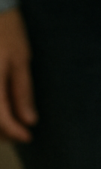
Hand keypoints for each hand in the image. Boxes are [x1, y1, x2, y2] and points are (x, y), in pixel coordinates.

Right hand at [0, 8, 36, 141]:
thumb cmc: (8, 32)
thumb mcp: (21, 59)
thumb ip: (23, 91)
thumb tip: (29, 120)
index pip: (0, 117)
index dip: (14, 131)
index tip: (28, 136)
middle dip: (3, 132)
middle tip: (22, 130)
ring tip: (13, 121)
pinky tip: (4, 108)